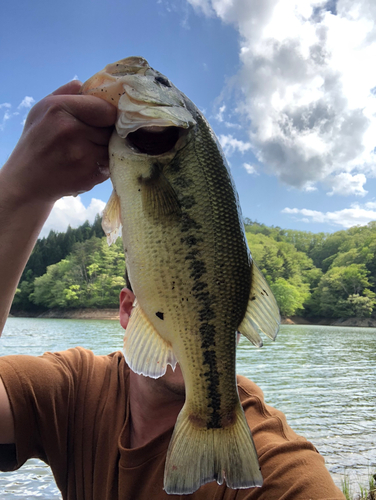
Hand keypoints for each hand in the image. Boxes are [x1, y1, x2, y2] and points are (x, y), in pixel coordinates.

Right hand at [0, 80, 116, 204]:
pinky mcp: (90, 175)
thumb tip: (85, 84)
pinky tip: (86, 164)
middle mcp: (72, 130)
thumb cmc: (36, 142)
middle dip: (106, 132)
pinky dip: (103, 164)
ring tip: (87, 151)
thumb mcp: (41, 110)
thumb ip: (65, 94)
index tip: (101, 120)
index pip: (106, 108)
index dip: (106, 115)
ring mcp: (83, 155)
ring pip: (112, 147)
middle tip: (92, 137)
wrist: (26, 181)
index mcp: (60, 109)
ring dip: (105, 149)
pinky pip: (110, 164)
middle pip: (111, 128)